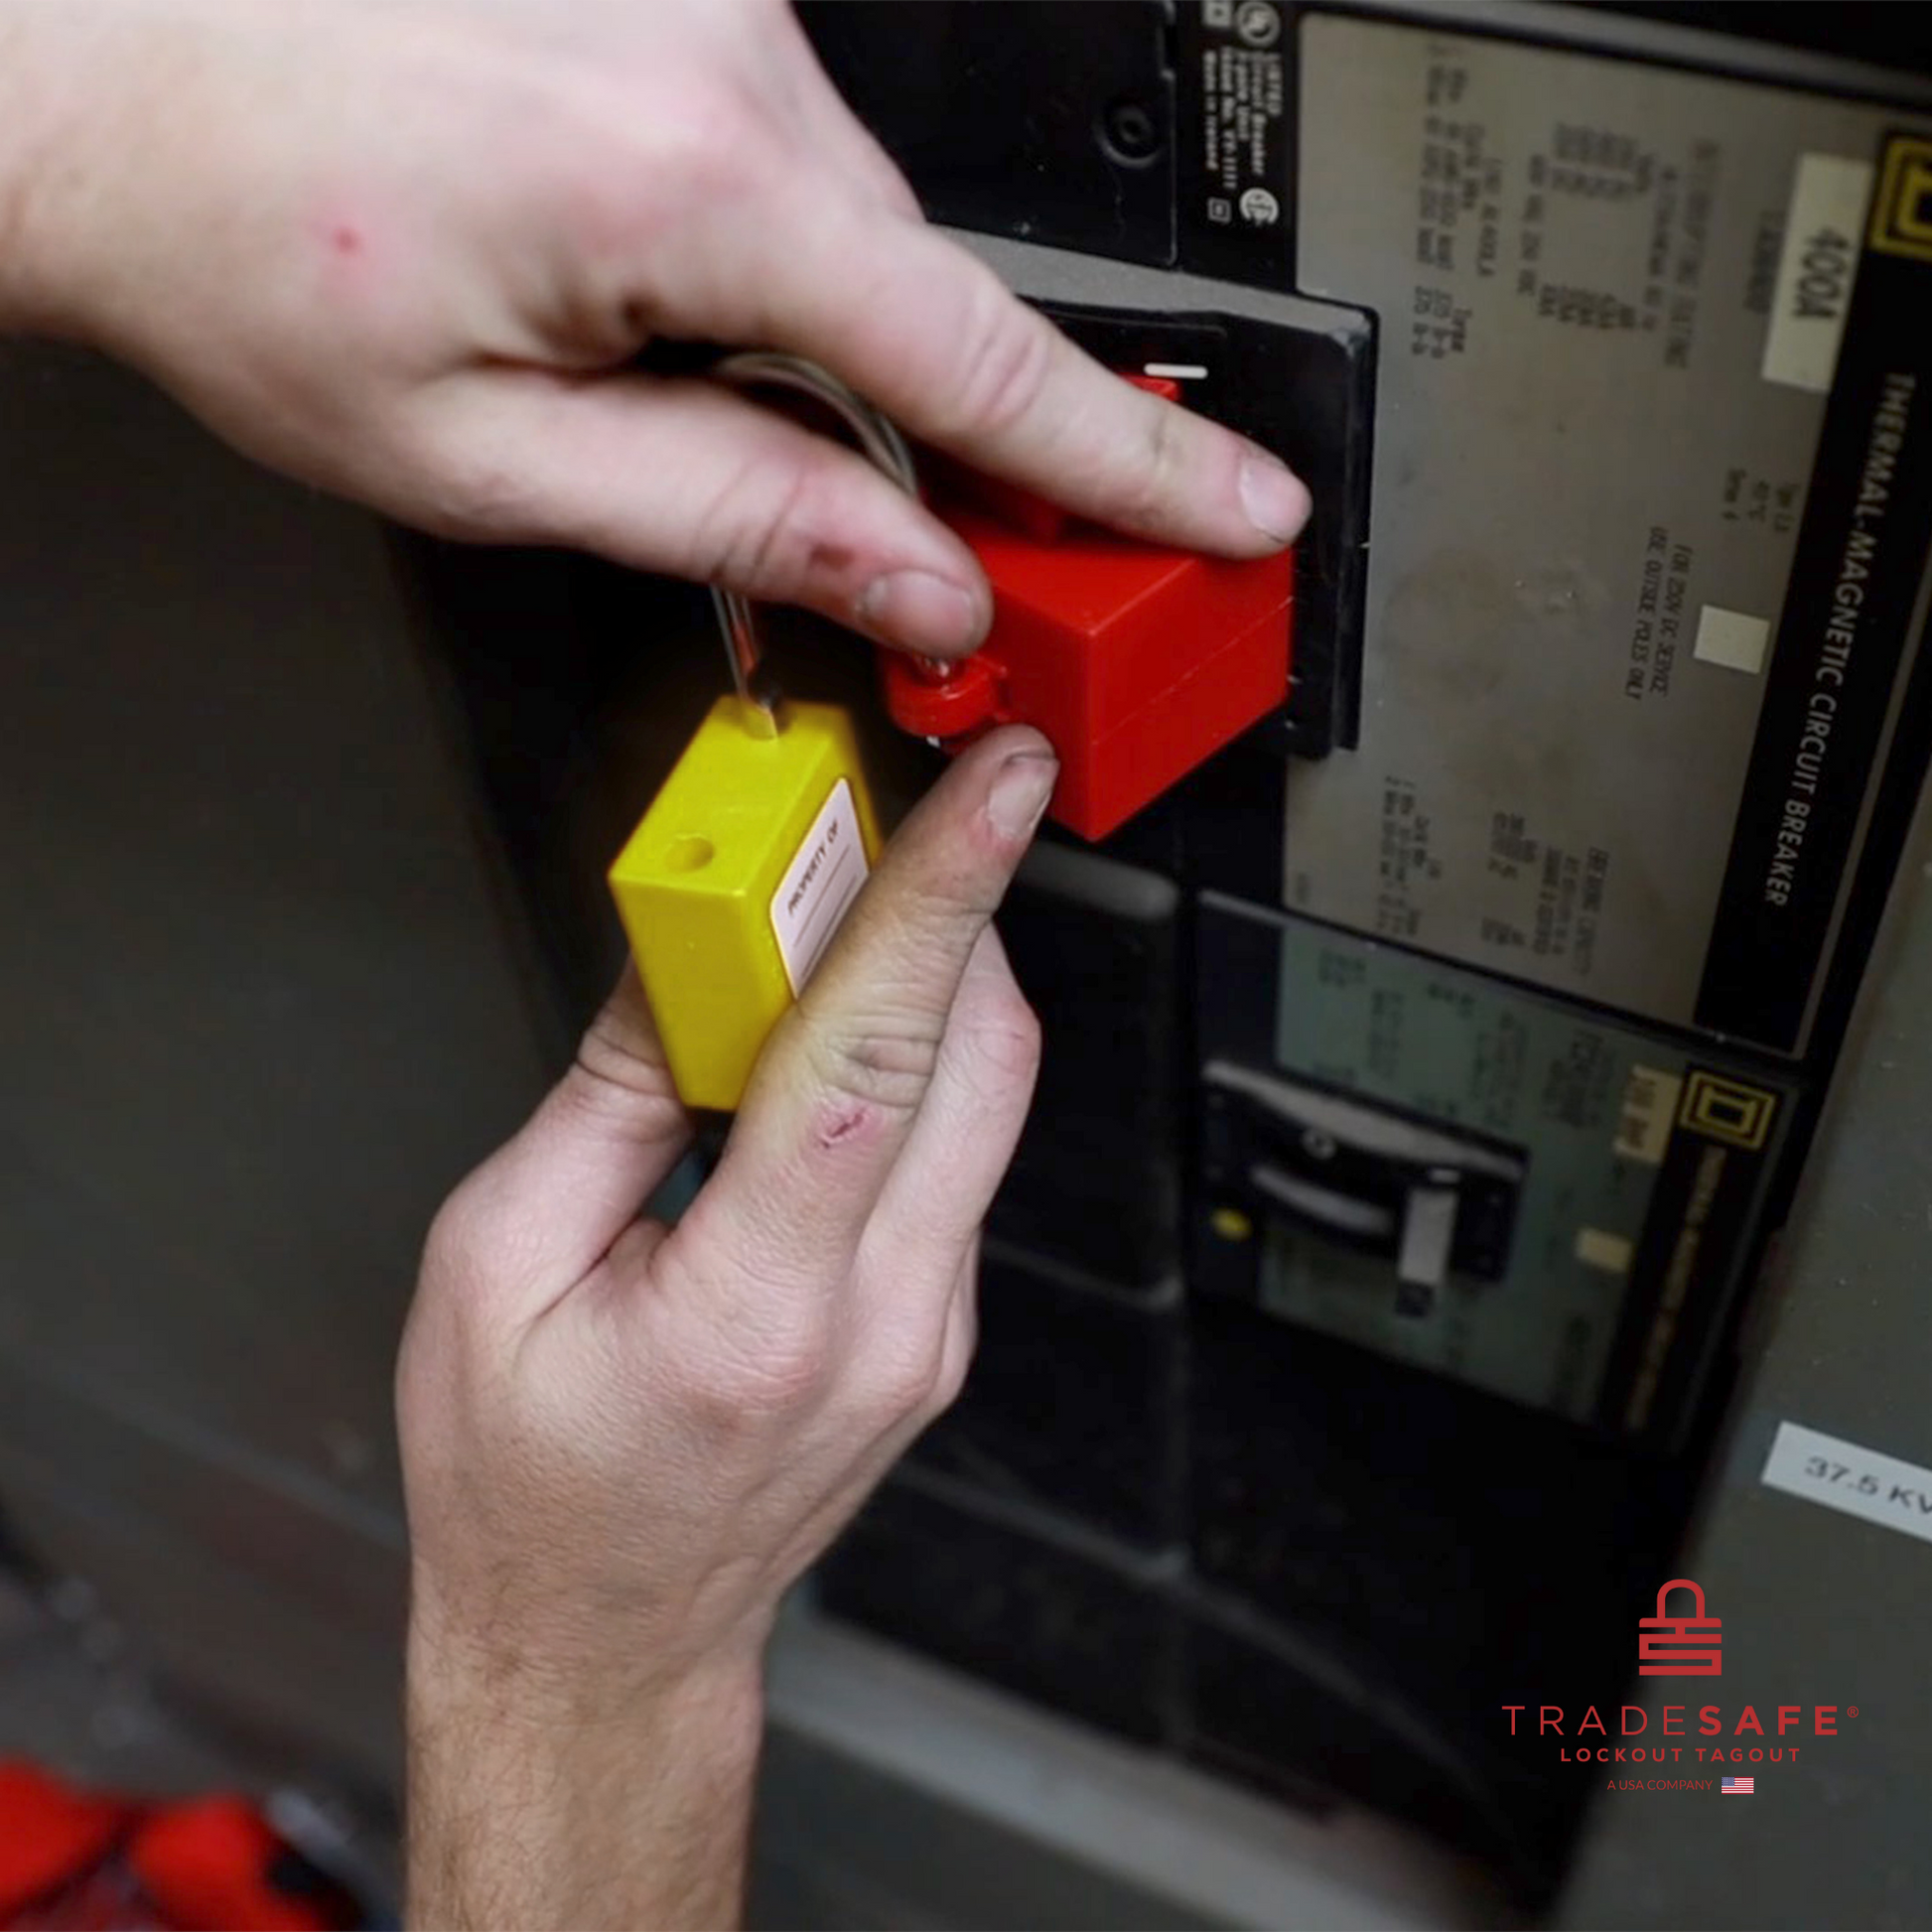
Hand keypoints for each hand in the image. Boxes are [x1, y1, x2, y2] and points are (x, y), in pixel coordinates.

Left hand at [1, 0, 1309, 658]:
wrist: (90, 65)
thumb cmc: (240, 245)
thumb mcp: (493, 461)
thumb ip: (738, 515)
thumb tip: (915, 578)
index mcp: (681, 184)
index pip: (980, 363)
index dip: (1132, 465)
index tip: (1238, 512)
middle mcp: (721, 58)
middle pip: (927, 304)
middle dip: (957, 449)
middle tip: (973, 575)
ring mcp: (704, 6)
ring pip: (856, 239)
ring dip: (821, 351)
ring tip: (662, 402)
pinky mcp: (677, 0)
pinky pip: (790, 165)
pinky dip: (769, 267)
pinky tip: (653, 308)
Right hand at [396, 729, 1055, 1927]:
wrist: (605, 1638)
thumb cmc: (529, 1483)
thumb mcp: (498, 1265)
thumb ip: (609, 1093)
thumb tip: (685, 954)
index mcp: (754, 1309)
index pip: (878, 1060)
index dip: (941, 897)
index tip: (996, 787)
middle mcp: (880, 1320)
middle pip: (978, 1055)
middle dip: (950, 905)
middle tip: (884, 818)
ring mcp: (931, 1330)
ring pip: (989, 1095)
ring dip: (934, 978)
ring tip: (840, 916)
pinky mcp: (939, 1326)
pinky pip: (961, 1150)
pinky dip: (917, 1060)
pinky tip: (835, 1035)